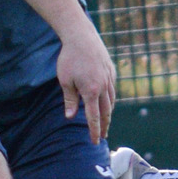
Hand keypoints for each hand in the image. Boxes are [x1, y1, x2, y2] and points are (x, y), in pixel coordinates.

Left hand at [56, 22, 115, 141]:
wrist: (81, 36)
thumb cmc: (69, 58)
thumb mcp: (65, 81)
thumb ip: (70, 100)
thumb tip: (71, 117)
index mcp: (91, 92)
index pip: (94, 117)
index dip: (94, 131)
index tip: (95, 142)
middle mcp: (103, 87)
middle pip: (106, 112)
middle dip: (104, 126)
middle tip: (102, 136)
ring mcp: (109, 78)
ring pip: (111, 101)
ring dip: (108, 113)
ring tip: (105, 121)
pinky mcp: (111, 70)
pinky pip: (112, 89)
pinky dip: (110, 99)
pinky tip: (106, 101)